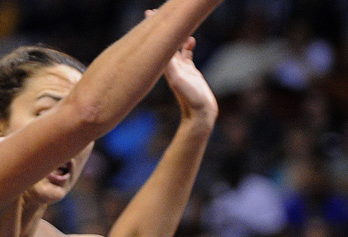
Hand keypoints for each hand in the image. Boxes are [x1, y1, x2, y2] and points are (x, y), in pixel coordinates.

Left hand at [145, 10, 218, 127]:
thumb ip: (173, 68)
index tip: (148, 14)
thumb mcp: (179, 81)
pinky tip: (190, 41)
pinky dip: (187, 47)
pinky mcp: (190, 72)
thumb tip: (165, 55)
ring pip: (175, 47)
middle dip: (160, 28)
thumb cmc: (190, 98)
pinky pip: (186, 55)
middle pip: (164, 42)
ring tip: (175, 23)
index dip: (153, 28)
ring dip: (175, 35)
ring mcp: (180, 68)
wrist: (199, 113)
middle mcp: (171, 66)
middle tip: (152, 13)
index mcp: (167, 66)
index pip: (158, 43)